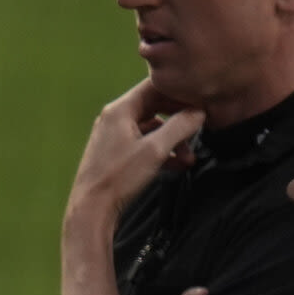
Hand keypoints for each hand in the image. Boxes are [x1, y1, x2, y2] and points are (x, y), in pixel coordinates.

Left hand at [69, 78, 204, 221]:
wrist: (91, 209)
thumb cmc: (119, 178)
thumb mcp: (156, 149)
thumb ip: (181, 126)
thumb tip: (200, 112)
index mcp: (120, 110)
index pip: (155, 85)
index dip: (181, 91)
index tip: (202, 101)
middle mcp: (114, 118)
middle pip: (156, 105)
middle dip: (181, 118)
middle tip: (202, 126)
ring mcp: (114, 135)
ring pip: (153, 127)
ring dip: (174, 139)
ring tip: (189, 157)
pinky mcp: (116, 153)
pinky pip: (145, 143)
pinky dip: (162, 151)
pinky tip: (178, 165)